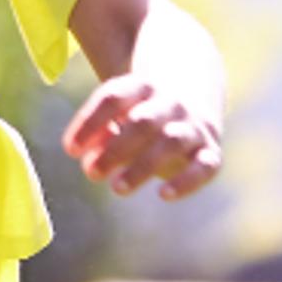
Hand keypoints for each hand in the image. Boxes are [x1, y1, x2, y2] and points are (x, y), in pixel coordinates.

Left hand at [62, 68, 223, 197]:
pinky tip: (163, 195)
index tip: (70, 150)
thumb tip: (83, 155)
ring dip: (143, 166)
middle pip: (143, 121)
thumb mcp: (119, 115)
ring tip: (117, 188)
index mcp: (143, 86)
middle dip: (116, 149)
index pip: (113, 97)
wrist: (195, 100)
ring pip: (171, 141)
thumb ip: (100, 132)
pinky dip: (187, 181)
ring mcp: (193, 126)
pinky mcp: (211, 151)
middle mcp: (171, 103)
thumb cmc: (142, 114)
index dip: (90, 122)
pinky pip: (205, 166)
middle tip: (91, 173)